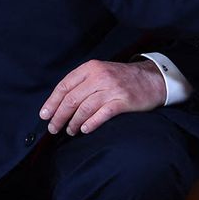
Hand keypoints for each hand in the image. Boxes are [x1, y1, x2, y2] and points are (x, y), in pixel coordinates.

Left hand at [39, 59, 166, 135]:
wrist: (154, 79)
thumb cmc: (124, 79)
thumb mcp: (102, 72)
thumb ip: (83, 83)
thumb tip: (60, 103)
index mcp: (91, 68)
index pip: (64, 86)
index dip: (52, 102)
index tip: (44, 115)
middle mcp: (100, 77)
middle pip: (72, 99)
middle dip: (59, 116)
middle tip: (53, 128)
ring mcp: (112, 89)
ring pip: (84, 109)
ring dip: (73, 123)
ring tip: (70, 131)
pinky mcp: (123, 101)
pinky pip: (101, 115)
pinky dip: (90, 124)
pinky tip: (85, 129)